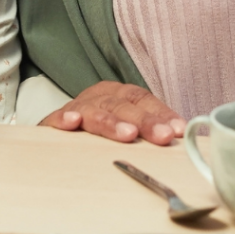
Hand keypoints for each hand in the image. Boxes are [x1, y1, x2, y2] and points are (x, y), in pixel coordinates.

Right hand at [40, 81, 185, 144]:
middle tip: (162, 136)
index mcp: (117, 94)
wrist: (60, 129)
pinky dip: (64, 119)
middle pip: (122, 104)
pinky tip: (72, 123)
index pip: (141, 98)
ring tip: (127, 134)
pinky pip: (55, 119)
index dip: (160, 112)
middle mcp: (97, 97)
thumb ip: (150, 132)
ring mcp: (75, 109)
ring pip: (94, 110)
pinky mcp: (52, 123)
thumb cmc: (101, 129)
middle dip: (144, 120)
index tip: (177, 130)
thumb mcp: (126, 126)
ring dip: (111, 121)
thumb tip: (182, 139)